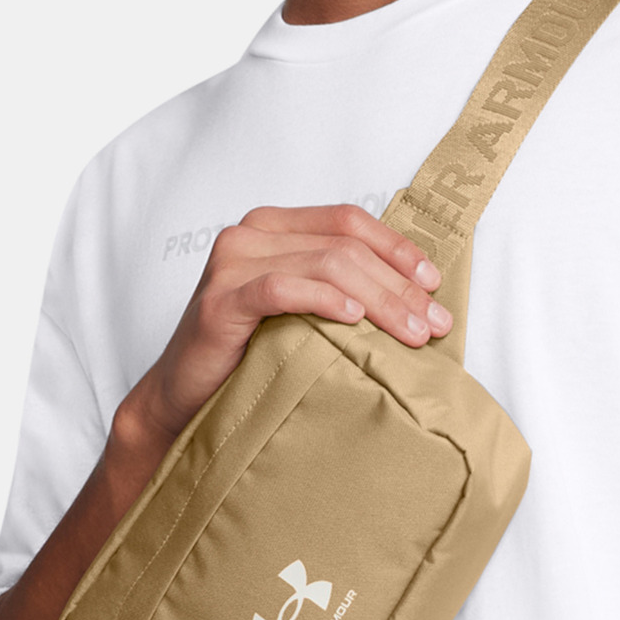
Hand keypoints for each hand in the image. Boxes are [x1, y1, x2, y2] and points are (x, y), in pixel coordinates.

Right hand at [119, 203, 449, 448]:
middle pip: (344, 246)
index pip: (349, 222)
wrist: (183, 397)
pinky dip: (324, 299)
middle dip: (399, 285)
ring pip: (325, 264)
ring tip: (411, 333)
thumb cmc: (249, 356)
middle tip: (435, 325)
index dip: (398, 248)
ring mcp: (232, 264)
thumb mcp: (302, 312)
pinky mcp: (221, 301)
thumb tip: (418, 299)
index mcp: (274, 227)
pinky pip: (283, 289)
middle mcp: (250, 234)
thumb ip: (341, 289)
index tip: (434, 285)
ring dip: (379, 300)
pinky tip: (353, 318)